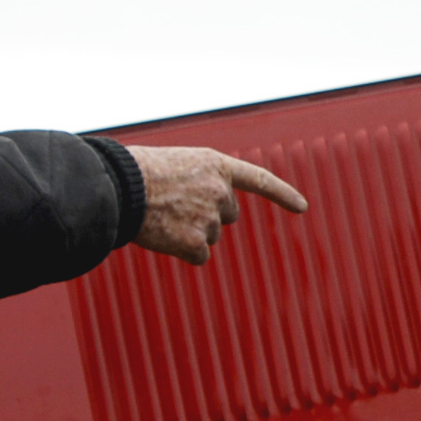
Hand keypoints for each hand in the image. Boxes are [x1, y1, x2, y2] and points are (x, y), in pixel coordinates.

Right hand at [126, 146, 307, 262]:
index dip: (282, 194)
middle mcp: (220, 191)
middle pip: (227, 215)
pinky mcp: (196, 243)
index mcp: (215, 165)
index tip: (302, 207)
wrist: (118, 187)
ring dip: (188, 232)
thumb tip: (202, 213)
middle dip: (207, 215)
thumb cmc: (135, 173)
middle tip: (174, 206)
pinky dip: (183, 252)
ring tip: (160, 216)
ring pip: (208, 236)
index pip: (259, 180)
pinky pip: (198, 256)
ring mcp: (210, 218)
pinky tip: (163, 236)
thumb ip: (199, 182)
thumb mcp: (175, 164)